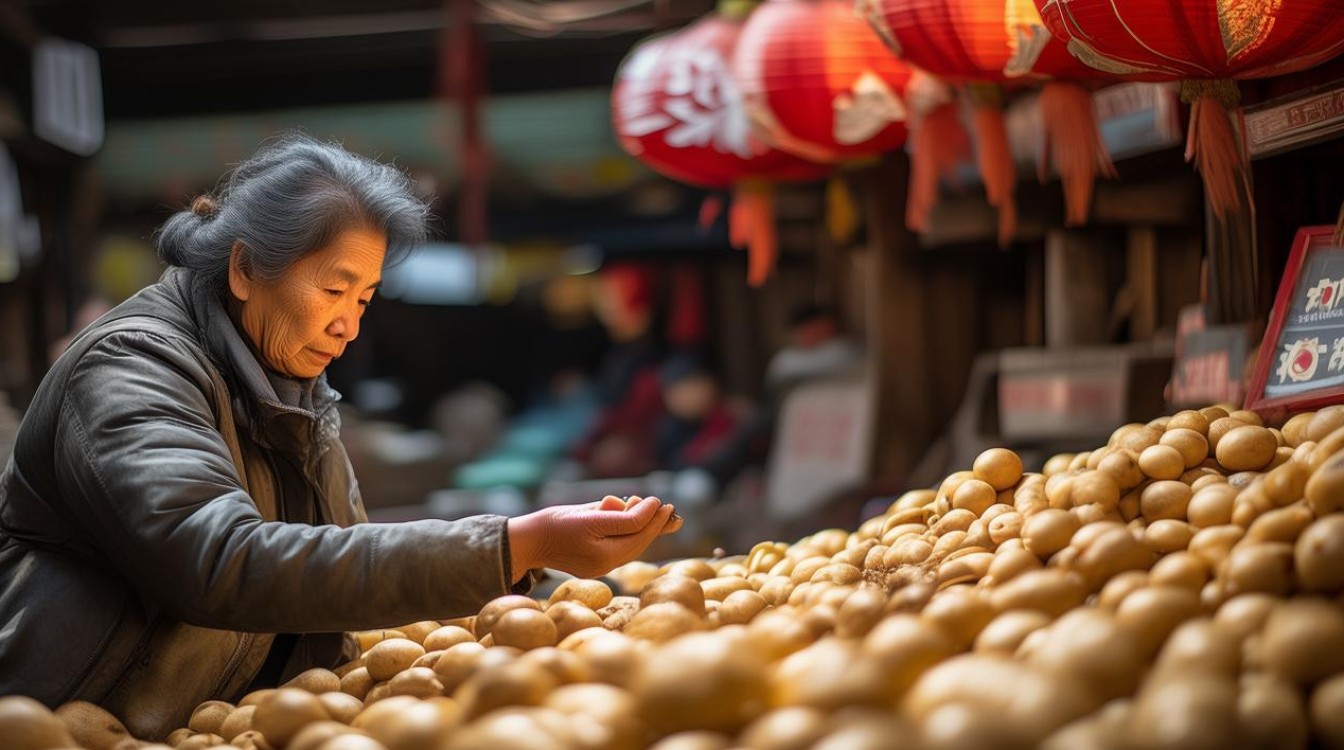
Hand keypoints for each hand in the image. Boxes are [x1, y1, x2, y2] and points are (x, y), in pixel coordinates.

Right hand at [507, 495, 681, 579]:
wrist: (526, 541)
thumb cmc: (555, 524)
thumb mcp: (590, 515)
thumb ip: (622, 515)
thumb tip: (649, 507)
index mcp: (605, 556)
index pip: (638, 533)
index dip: (652, 516)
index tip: (661, 500)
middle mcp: (606, 566)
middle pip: (638, 542)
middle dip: (654, 524)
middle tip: (668, 507)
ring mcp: (600, 567)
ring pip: (631, 545)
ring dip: (643, 528)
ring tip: (653, 510)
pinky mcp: (594, 565)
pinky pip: (619, 548)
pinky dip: (629, 535)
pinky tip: (635, 521)